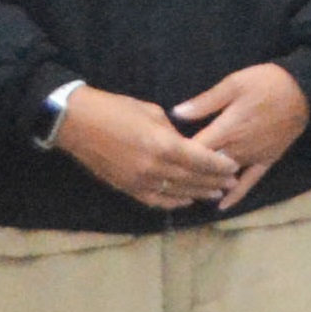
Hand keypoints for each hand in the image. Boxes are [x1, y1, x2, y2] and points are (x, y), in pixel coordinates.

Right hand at [58, 87, 238, 210]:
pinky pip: (155, 200)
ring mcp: (139, 181)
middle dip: (214, 182)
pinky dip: (173, 202)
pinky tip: (186, 201)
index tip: (234, 168)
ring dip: (198, 194)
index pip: (202, 160)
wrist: (75, 122)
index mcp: (164, 145)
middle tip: (232, 184)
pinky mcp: (126, 188)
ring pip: (177, 193)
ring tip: (215, 194)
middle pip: (193, 180)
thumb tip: (189, 145)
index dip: (220, 166)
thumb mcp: (152, 113)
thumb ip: (174, 133)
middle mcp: (154, 167)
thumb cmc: (115, 109)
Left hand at [171, 62, 310, 209]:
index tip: (160, 156)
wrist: (304, 89)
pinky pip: (250, 182)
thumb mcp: (233, 84)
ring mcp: (254, 156)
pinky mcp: (267, 160)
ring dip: (206, 184)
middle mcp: (238, 148)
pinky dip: (235, 195)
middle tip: (168, 175)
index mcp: (227, 128)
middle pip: (206, 167)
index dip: (175, 156)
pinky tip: (222, 206)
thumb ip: (205, 102)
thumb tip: (176, 113)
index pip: (194, 150)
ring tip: (185, 191)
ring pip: (224, 176)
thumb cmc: (266, 82)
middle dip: (187, 173)